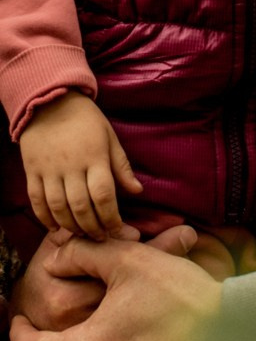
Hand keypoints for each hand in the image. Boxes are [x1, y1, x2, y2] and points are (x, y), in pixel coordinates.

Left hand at [10, 225, 219, 340]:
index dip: (17, 333)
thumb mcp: (128, 259)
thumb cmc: (176, 293)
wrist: (221, 321)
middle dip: (46, 334)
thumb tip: (58, 257)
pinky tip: (113, 314)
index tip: (19, 317)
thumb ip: (85, 253)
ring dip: (75, 334)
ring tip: (87, 303)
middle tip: (51, 308)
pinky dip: (98, 340)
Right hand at [19, 93, 142, 239]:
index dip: (111, 217)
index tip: (117, 229)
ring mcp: (50, 169)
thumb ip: (121, 166)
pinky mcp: (33, 171)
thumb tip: (138, 191)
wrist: (51, 103)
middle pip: (81, 205)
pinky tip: (55, 228)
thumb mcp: (110, 137)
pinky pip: (37, 200)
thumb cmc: (86, 120)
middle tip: (100, 238)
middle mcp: (71, 165)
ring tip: (81, 234)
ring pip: (58, 207)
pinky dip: (45, 218)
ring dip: (70, 226)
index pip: (104, 194)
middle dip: (92, 227)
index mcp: (94, 156)